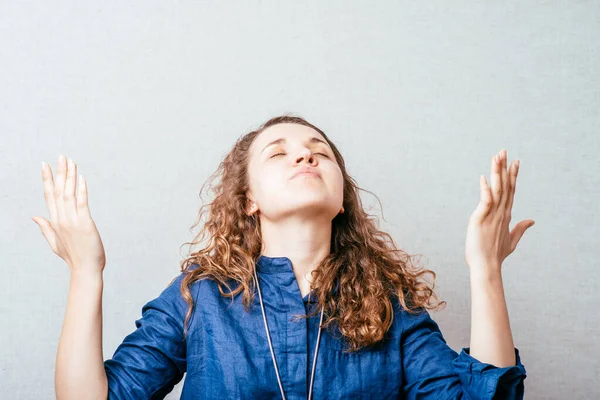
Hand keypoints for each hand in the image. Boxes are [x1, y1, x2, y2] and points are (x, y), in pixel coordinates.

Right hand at [32, 154, 105, 272]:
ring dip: (70, 176)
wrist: (86, 270)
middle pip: (58, 191)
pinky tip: (81, 178)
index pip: (49, 196)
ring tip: (71, 161)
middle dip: (59, 172)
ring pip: (69, 193)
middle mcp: (62, 219)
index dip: (47, 179)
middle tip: (61, 156)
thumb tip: (34, 216)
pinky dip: (81, 190)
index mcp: (55, 222)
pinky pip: (82, 203)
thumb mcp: (55, 242)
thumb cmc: (74, 257)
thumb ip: (45, 228)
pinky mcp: (85, 223)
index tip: (44, 165)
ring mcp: (72, 221)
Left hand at [465, 149, 534, 274]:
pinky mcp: (480, 219)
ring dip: (496, 173)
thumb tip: (532, 220)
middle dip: (505, 168)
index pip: (511, 191)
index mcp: (506, 216)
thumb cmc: (495, 255)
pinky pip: (484, 201)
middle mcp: (500, 213)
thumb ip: (521, 229)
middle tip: (505, 151)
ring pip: (496, 190)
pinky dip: (485, 189)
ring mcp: (491, 215)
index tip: (515, 161)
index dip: (513, 176)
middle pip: (505, 186)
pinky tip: (483, 178)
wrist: (486, 267)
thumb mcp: (511, 240)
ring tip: (496, 157)